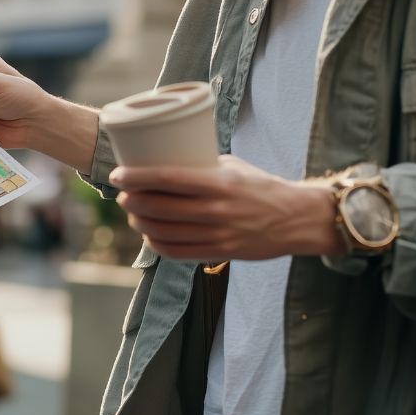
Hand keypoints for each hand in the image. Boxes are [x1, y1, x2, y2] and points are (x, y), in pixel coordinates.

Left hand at [108, 156, 344, 260]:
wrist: (297, 218)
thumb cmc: (261, 186)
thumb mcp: (234, 168)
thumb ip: (202, 168)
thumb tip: (165, 162)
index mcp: (220, 183)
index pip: (168, 179)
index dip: (137, 178)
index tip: (118, 175)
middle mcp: (218, 209)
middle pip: (160, 208)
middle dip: (132, 202)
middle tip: (121, 195)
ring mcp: (219, 234)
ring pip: (165, 233)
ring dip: (140, 224)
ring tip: (132, 214)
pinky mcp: (221, 252)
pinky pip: (178, 252)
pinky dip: (157, 244)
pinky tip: (149, 236)